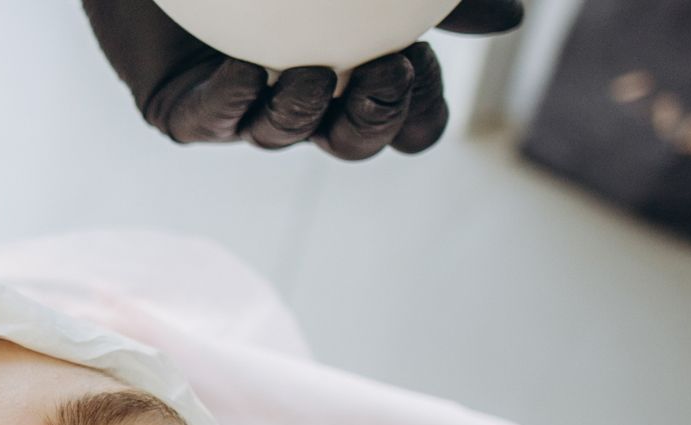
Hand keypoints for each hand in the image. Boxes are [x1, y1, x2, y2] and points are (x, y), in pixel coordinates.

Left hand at [82, 0, 523, 158]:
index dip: (419, 114)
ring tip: (311, 73)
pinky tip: (244, 70)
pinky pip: (211, 119)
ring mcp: (242, 110)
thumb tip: (509, 18)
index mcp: (352, 71)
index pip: (404, 116)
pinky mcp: (181, 113)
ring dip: (304, 110)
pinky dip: (230, 97)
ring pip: (284, 135)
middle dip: (376, 120)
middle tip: (386, 76)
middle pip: (353, 140)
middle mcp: (302, 98)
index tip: (422, 76)